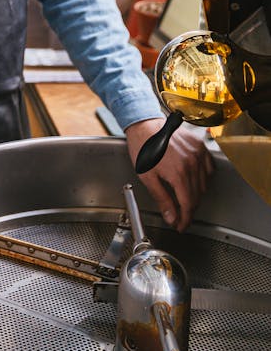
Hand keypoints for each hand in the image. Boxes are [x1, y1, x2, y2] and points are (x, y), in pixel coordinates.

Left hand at [125, 117, 213, 231]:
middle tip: (179, 215)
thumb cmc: (142, 147)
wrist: (144, 124)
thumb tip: (171, 217)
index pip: (188, 205)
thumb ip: (162, 199)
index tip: (181, 226)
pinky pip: (208, 168)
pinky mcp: (200, 146)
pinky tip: (193, 180)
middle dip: (188, 209)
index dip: (186, 219)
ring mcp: (198, 154)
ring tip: (183, 197)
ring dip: (195, 194)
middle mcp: (192, 163)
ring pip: (204, 184)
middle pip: (197, 196)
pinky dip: (203, 178)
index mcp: (178, 173)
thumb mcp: (147, 177)